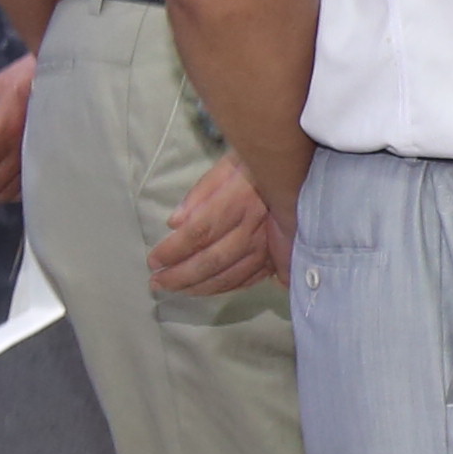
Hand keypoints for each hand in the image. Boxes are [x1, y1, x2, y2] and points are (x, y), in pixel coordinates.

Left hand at [147, 153, 285, 297]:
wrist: (299, 171)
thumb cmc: (259, 164)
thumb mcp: (227, 165)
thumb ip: (200, 193)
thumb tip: (174, 222)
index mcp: (240, 200)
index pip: (198, 233)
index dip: (173, 251)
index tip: (153, 260)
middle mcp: (255, 227)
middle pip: (211, 260)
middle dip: (180, 276)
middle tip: (157, 282)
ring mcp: (268, 245)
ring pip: (230, 275)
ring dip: (199, 287)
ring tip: (176, 289)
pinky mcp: (278, 255)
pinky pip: (249, 278)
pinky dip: (225, 287)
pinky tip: (208, 289)